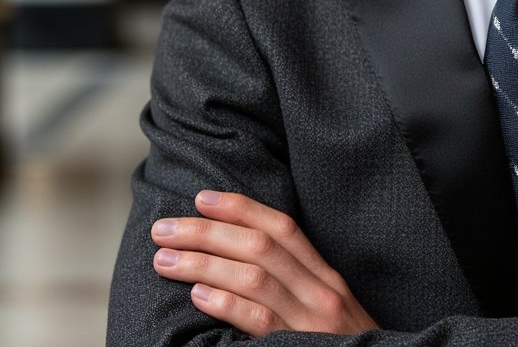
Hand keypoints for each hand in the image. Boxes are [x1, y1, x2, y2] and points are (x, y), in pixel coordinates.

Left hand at [152, 190, 377, 336]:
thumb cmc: (341, 346)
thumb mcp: (327, 306)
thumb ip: (295, 282)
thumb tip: (240, 258)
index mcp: (324, 275)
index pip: (282, 227)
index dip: (241, 208)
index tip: (202, 197)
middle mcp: (320, 289)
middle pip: (261, 246)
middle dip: (208, 232)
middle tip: (164, 228)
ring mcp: (310, 320)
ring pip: (255, 277)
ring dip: (204, 263)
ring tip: (166, 259)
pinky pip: (260, 320)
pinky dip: (227, 303)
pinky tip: (197, 295)